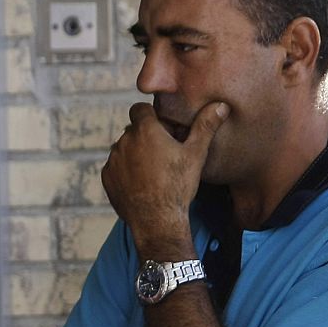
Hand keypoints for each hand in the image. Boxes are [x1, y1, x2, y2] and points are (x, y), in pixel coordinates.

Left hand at [101, 101, 228, 253]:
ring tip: (154, 169)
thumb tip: (221, 105)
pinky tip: (141, 181)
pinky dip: (125, 169)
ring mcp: (113, 160)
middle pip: (133, 130)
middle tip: (164, 152)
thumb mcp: (196, 154)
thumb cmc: (178, 185)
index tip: (162, 127)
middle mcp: (124, 141)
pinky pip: (115, 166)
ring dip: (135, 152)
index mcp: (145, 130)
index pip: (140, 108)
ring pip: (123, 148)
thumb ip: (205, 126)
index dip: (151, 115)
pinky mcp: (106, 177)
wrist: (157, 220)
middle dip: (146, 136)